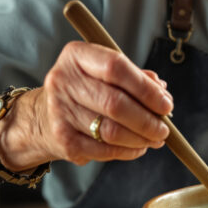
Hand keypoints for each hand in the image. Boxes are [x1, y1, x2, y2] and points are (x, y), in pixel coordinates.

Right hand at [12, 41, 173, 166]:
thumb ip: (134, 76)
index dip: (145, 88)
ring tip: (156, 138)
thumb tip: (161, 90)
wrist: (42, 117)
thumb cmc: (83, 90)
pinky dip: (128, 151)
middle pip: (115, 103)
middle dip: (148, 119)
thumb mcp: (103, 72)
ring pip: (112, 131)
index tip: (165, 103)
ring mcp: (60, 112)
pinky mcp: (63, 140)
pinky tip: (138, 147)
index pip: (116, 67)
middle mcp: (63, 81)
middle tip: (164, 127)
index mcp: (76, 56)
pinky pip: (104, 150)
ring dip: (141, 138)